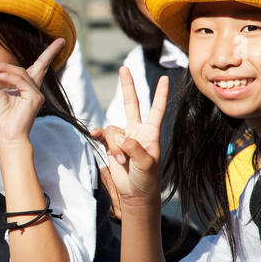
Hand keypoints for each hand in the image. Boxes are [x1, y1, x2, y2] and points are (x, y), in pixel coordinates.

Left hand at [0, 39, 64, 151]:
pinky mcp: (35, 97)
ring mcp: (36, 93)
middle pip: (40, 65)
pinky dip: (5, 76)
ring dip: (2, 68)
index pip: (39, 67)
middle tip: (58, 42)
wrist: (5, 137)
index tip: (60, 41)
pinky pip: (19, 80)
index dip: (49, 54)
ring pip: (19, 72)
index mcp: (26, 88)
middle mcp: (34, 89)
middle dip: (50, 52)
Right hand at [90, 67, 166, 205]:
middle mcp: (136, 131)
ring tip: (122, 161)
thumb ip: (135, 148)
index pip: (156, 110)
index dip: (160, 95)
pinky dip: (100, 137)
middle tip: (124, 68)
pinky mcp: (111, 145)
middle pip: (131, 103)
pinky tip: (95, 137)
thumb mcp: (146, 164)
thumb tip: (121, 137)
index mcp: (150, 133)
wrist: (135, 193)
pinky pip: (102, 135)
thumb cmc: (147, 179)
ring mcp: (123, 137)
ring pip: (112, 129)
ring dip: (114, 146)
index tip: (164, 79)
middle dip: (127, 86)